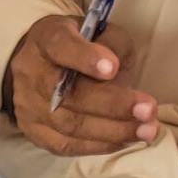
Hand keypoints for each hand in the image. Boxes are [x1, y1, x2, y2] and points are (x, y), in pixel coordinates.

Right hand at [2, 11, 160, 159]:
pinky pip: (67, 146)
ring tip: (146, 129)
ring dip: (114, 131)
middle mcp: (31, 73)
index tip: (112, 68)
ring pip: (71, 125)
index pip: (61, 46)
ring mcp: (29, 107)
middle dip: (113, 105)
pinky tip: (126, 140)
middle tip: (147, 110)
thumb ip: (112, 43)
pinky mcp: (34, 133)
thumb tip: (116, 74)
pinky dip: (100, 145)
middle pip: (70, 95)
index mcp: (47, 39)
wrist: (39, 68)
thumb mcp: (99, 31)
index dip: (85, 59)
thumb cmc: (79, 47)